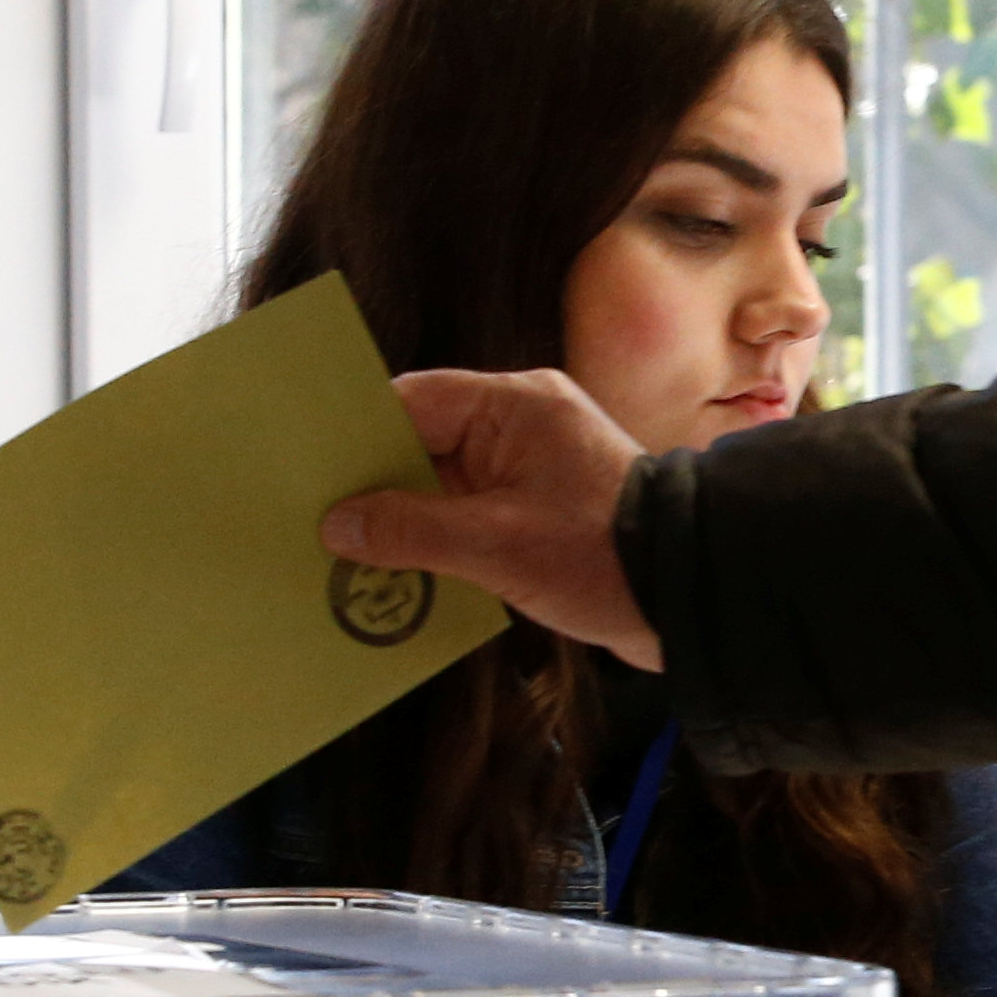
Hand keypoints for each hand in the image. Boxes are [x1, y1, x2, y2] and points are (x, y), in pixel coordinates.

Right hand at [322, 367, 660, 667]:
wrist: (692, 595)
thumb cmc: (603, 557)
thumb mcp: (496, 545)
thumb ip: (410, 530)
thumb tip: (337, 525)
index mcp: (516, 406)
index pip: (412, 401)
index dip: (355, 436)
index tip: (304, 471)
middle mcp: (522, 425)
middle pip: (421, 443)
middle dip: (371, 487)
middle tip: (308, 522)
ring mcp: (532, 469)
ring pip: (442, 485)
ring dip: (400, 523)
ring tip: (338, 559)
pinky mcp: (541, 511)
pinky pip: (469, 516)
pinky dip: (435, 543)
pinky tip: (395, 579)